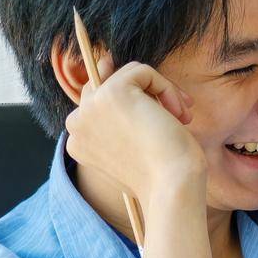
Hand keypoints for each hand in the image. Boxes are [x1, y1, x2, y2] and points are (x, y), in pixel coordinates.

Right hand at [64, 58, 202, 208]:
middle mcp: (76, 124)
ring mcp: (91, 107)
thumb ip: (120, 122)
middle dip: (146, 96)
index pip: (97, 106)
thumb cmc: (163, 175)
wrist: (172, 186)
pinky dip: (166, 87)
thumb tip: (113, 72)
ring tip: (181, 117)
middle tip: (176, 114)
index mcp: (78, 142)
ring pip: (127, 76)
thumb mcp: (135, 149)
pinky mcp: (112, 92)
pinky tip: (178, 114)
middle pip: (107, 85)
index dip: (132, 105)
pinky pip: (142, 71)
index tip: (157, 116)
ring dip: (161, 92)